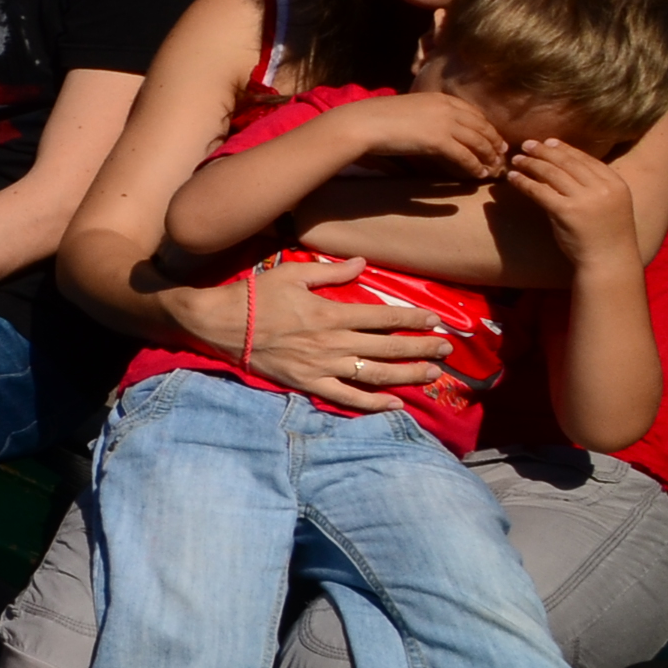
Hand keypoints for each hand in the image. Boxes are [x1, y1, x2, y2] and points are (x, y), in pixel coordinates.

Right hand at [210, 255, 449, 414]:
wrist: (220, 324)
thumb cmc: (255, 295)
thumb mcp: (292, 274)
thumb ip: (331, 272)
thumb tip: (362, 263)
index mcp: (332, 314)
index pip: (383, 317)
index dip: (413, 319)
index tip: (436, 320)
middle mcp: (334, 343)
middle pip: (387, 347)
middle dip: (421, 348)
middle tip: (446, 349)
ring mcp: (323, 367)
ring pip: (375, 374)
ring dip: (408, 375)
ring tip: (432, 374)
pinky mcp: (309, 384)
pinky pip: (347, 398)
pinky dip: (373, 404)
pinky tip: (395, 404)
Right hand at [339, 90, 507, 180]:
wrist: (364, 123)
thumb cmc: (377, 118)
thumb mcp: (408, 111)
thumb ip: (424, 117)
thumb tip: (428, 131)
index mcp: (439, 98)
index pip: (473, 112)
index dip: (486, 127)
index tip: (493, 138)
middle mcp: (447, 107)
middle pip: (481, 126)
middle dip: (494, 142)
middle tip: (501, 156)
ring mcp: (445, 123)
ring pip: (478, 142)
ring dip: (489, 157)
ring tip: (493, 169)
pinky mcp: (439, 140)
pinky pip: (465, 156)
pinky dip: (475, 166)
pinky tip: (478, 175)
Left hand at [500, 137, 639, 270]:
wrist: (609, 262)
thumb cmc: (606, 235)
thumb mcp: (608, 204)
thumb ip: (591, 186)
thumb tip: (562, 167)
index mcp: (616, 183)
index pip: (586, 159)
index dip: (565, 149)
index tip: (549, 141)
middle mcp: (603, 188)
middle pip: (567, 162)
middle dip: (544, 151)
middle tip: (527, 144)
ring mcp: (585, 199)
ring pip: (552, 173)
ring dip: (531, 163)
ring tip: (517, 159)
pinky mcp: (566, 212)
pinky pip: (539, 191)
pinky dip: (524, 182)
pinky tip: (513, 178)